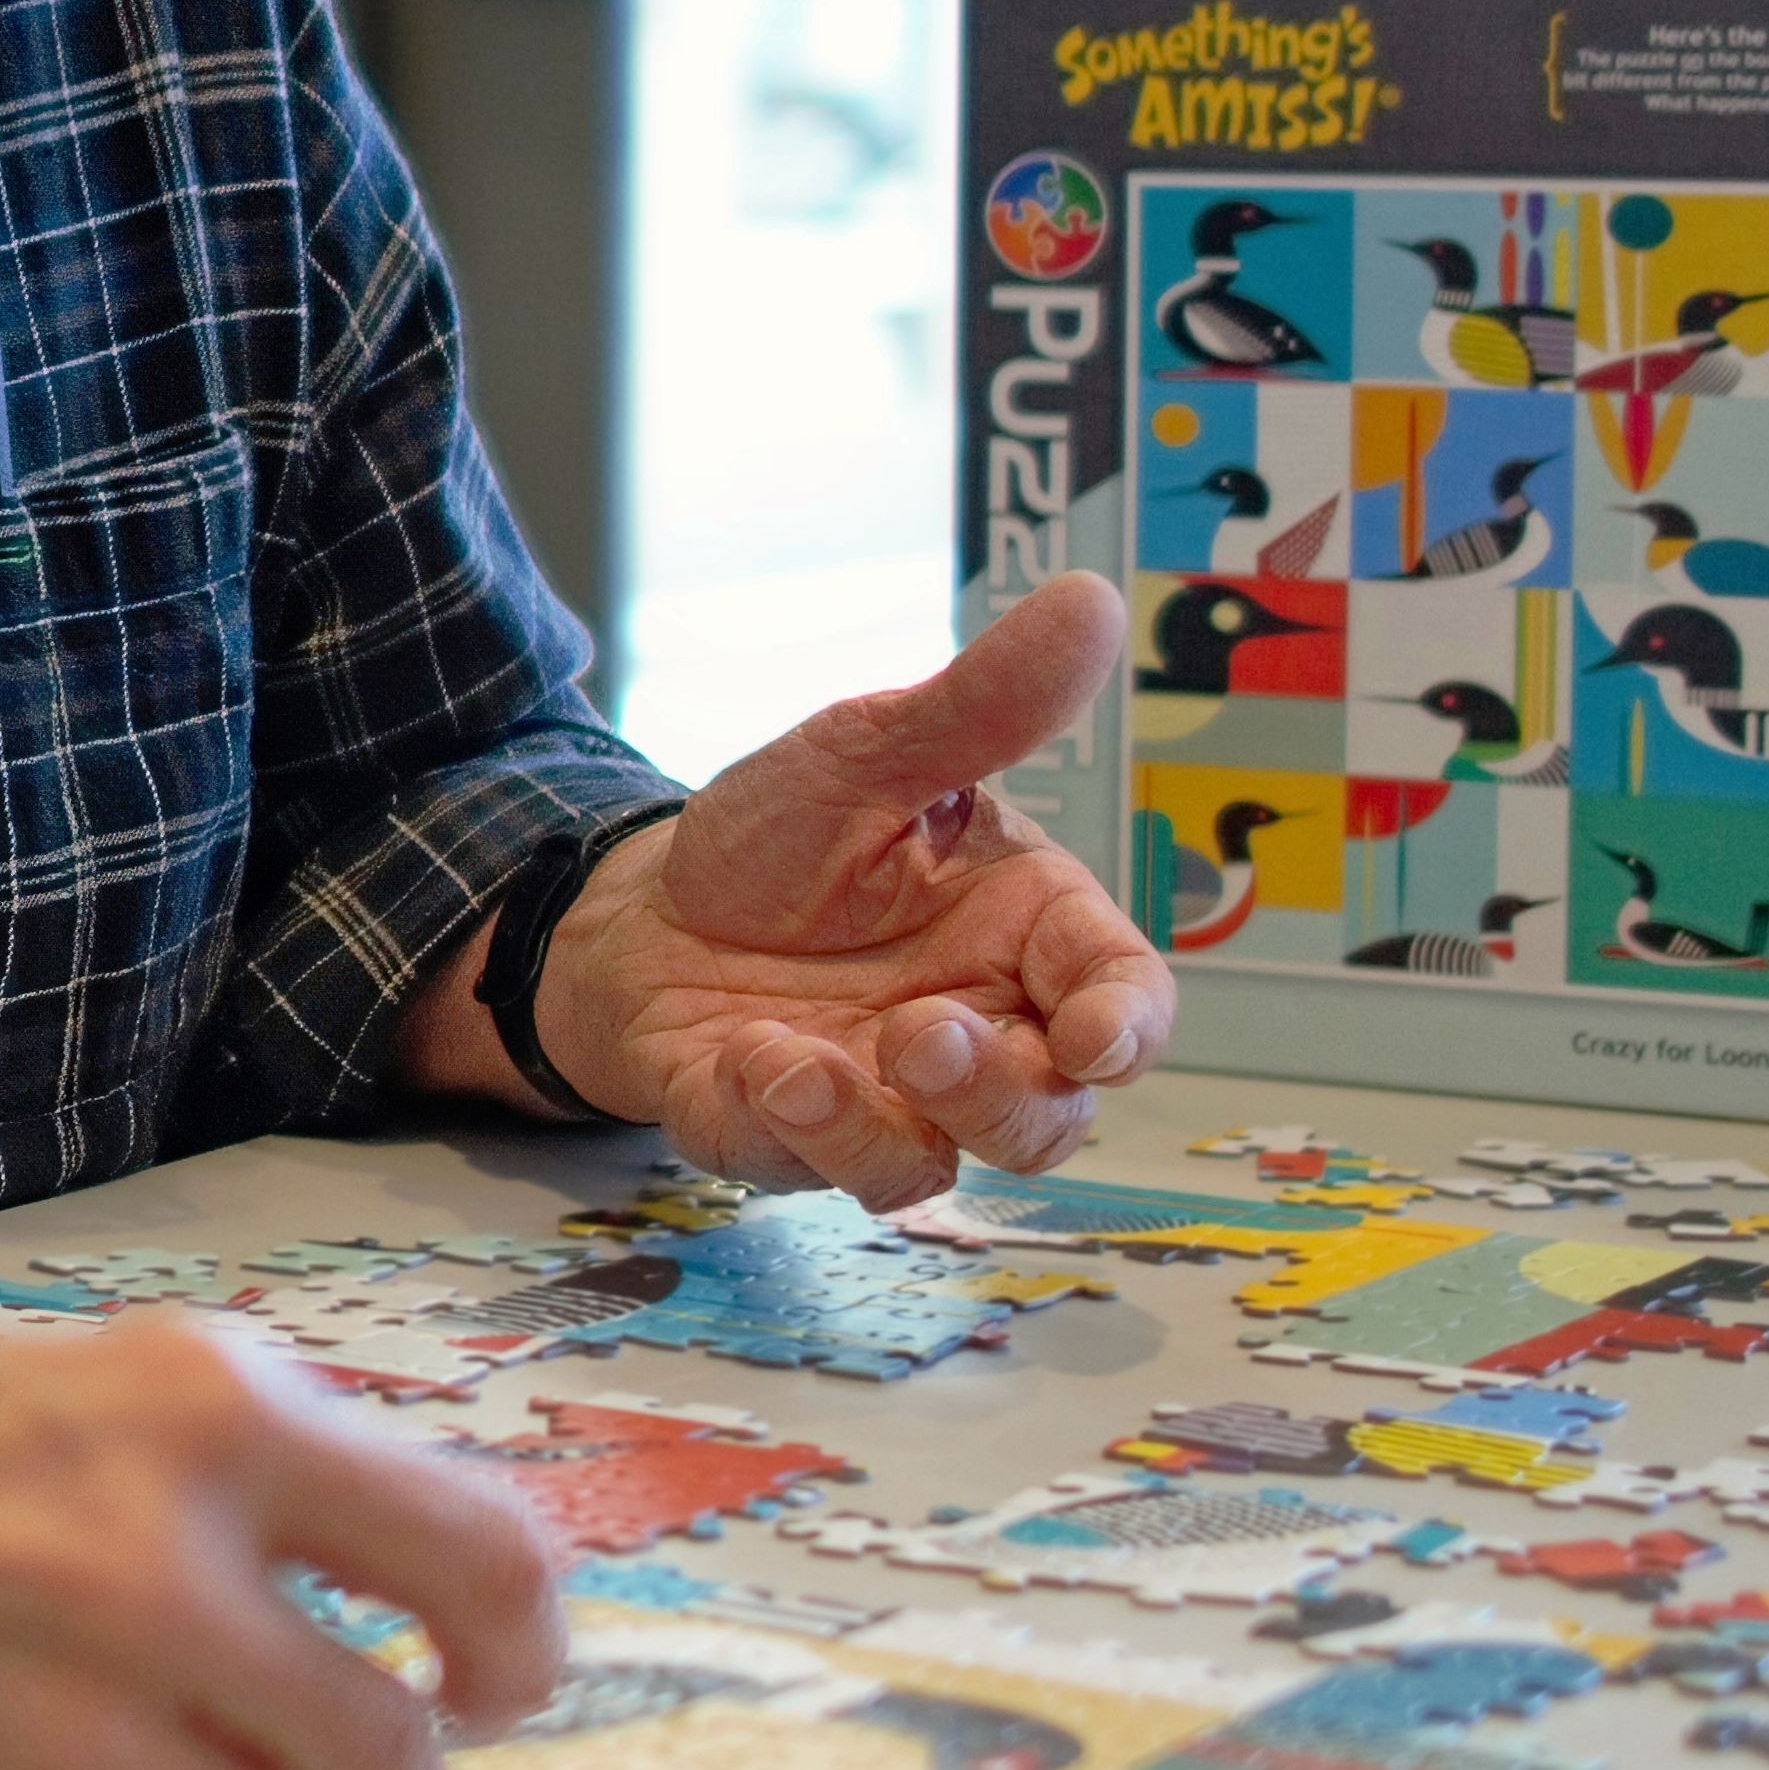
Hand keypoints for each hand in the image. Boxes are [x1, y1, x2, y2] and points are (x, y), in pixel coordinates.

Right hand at [0, 1286, 568, 1769]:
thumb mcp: (19, 1374)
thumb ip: (192, 1472)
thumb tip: (355, 1577)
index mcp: (198, 1411)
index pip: (489, 1562)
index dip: (520, 1648)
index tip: (495, 1678)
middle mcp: (174, 1572)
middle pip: (399, 1758)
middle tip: (318, 1748)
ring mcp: (84, 1726)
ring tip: (135, 1750)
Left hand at [439, 576, 1168, 1203]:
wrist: (643, 904)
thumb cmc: (784, 838)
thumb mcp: (868, 751)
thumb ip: (979, 703)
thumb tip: (1087, 599)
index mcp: (1025, 937)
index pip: (1120, 1000)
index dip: (1125, 1028)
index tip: (1097, 1038)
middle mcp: (976, 1033)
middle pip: (1049, 1116)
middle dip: (999, 1093)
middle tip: (921, 1034)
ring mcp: (885, 1101)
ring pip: (937, 1169)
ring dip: (878, 1129)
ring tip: (802, 1063)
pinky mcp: (790, 1142)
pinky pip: (811, 1170)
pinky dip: (779, 1124)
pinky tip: (740, 1055)